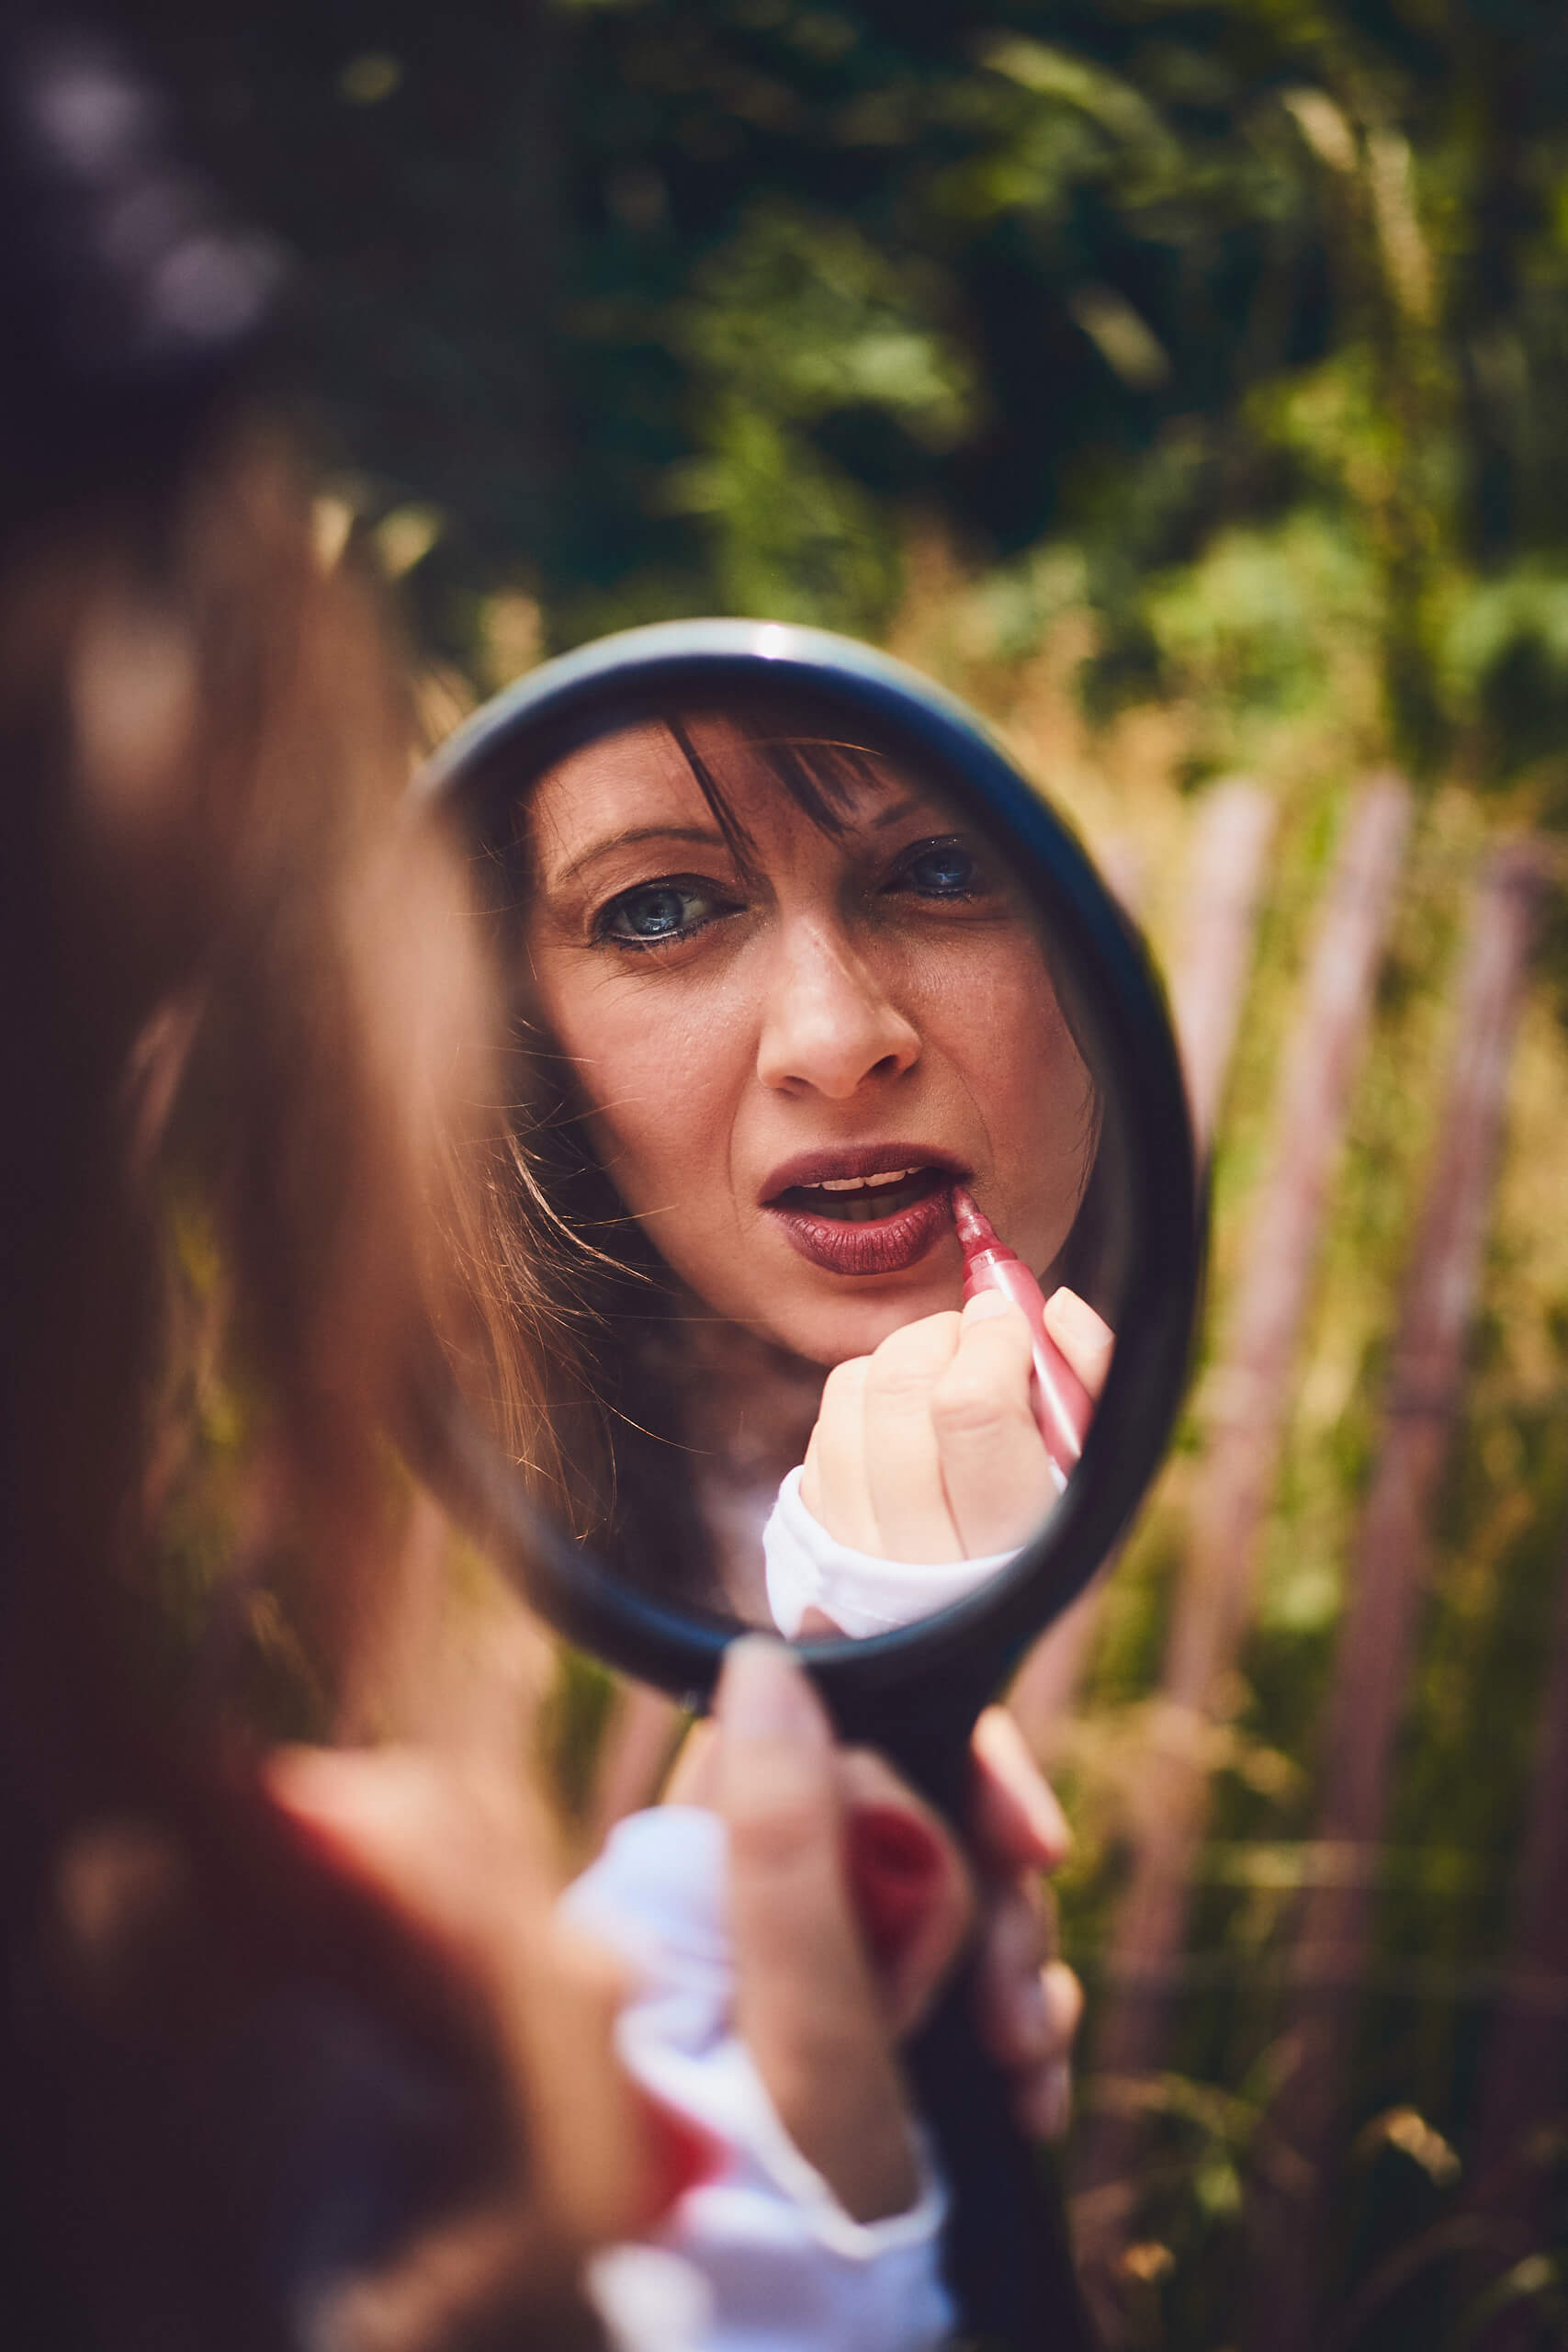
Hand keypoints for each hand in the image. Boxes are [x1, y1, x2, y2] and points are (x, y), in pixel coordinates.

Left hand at [670, 1642, 1081, 2184]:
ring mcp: (822, 1963)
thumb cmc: (789, 2199)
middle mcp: (762, 1899)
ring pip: (954, 1895)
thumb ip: (789, 1840)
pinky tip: (1025, 2092)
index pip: (842, 1730)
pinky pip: (964, 1976)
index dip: (949, 1764)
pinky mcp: (870, 2022)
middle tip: (1015, 1997)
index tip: (1023, 1837)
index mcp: (715, 1866)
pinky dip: (1011, 2027)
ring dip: (1013, 1968)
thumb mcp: (803, 2018)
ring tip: (1021, 2062)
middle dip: (992, 1894)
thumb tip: (767, 1659)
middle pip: (916, 1812)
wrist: (802, 2338)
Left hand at [800, 1285, 1113, 1563]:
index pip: (970, 1409)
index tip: (1008, 1321)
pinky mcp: (815, 1534)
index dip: (990, 1341)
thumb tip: (1053, 1307)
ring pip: (850, 1395)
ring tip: (942, 1379)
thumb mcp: (1097, 1470)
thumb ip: (1090, 1380)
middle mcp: (918, 1556)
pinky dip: (864, 1399)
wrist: (976, 1626)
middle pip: (900, 1390)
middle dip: (941, 1336)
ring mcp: (853, 1549)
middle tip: (976, 1342)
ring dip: (899, 1360)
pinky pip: (822, 1425)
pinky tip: (906, 1423)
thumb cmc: (1051, 1531)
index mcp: (1010, 1543)